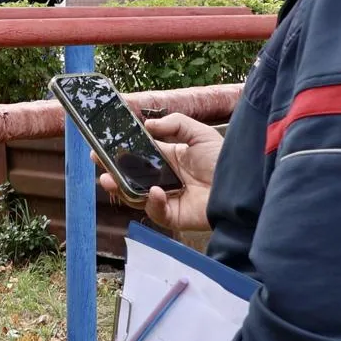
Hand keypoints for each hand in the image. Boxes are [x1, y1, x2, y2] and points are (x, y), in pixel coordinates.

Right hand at [96, 113, 222, 232]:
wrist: (243, 188)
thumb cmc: (224, 161)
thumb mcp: (200, 134)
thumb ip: (175, 124)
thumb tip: (147, 125)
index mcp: (168, 159)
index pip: (138, 155)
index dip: (120, 150)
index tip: (102, 143)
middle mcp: (163, 179)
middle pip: (130, 176)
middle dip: (111, 169)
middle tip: (97, 160)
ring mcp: (167, 198)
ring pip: (134, 195)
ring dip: (119, 188)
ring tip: (108, 179)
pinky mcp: (173, 215)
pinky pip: (155, 211)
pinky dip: (152, 202)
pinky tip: (155, 192)